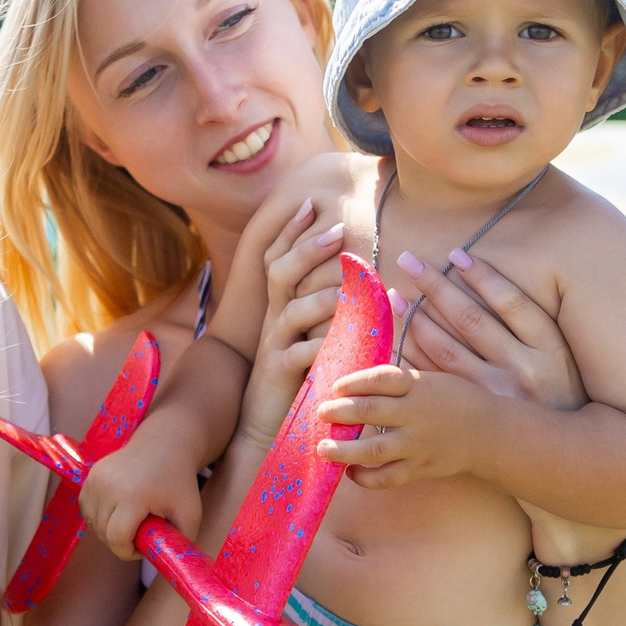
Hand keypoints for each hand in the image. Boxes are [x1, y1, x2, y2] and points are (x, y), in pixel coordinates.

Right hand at [78, 430, 203, 561]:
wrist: (164, 444)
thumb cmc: (180, 482)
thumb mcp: (190, 514)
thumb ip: (181, 545)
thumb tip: (171, 570)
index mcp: (133, 495)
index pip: (116, 538)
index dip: (127, 552)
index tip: (141, 549)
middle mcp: (108, 485)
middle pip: (103, 533)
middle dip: (120, 542)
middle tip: (140, 535)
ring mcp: (96, 478)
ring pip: (92, 523)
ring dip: (109, 530)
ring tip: (131, 521)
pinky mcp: (89, 476)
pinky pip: (87, 510)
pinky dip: (99, 518)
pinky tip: (117, 512)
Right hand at [235, 206, 346, 451]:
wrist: (265, 423)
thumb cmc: (297, 378)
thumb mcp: (310, 337)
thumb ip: (327, 312)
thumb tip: (359, 285)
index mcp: (280, 307)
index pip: (279, 258)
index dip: (291, 230)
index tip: (310, 202)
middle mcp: (273, 320)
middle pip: (280, 272)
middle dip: (307, 249)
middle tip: (337, 230)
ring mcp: (274, 346)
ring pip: (292, 312)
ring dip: (321, 297)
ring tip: (346, 289)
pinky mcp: (280, 374)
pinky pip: (301, 356)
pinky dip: (324, 347)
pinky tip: (346, 342)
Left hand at [312, 362, 489, 488]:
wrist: (491, 434)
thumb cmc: (458, 401)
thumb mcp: (433, 379)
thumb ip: (401, 380)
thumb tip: (359, 381)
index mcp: (419, 386)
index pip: (380, 379)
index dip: (354, 382)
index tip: (336, 387)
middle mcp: (417, 414)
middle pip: (371, 411)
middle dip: (340, 411)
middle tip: (321, 413)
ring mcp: (418, 444)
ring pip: (375, 449)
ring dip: (344, 450)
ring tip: (323, 449)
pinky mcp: (421, 468)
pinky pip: (389, 477)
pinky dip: (367, 478)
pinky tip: (351, 473)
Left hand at [394, 247, 584, 411]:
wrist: (560, 449)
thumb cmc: (559, 388)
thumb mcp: (559, 352)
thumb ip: (532, 320)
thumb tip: (484, 276)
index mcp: (548, 351)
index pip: (512, 302)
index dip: (483, 276)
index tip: (456, 253)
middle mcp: (520, 371)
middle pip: (471, 320)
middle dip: (437, 287)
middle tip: (408, 260)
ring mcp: (492, 395)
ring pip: (446, 350)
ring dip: (417, 319)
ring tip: (397, 294)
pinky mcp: (470, 413)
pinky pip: (435, 379)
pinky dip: (414, 356)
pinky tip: (400, 334)